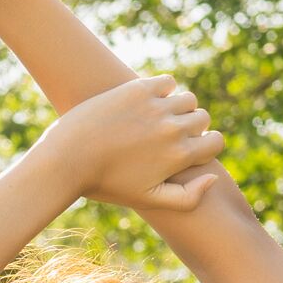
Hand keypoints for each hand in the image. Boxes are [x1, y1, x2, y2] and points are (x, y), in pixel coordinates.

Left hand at [40, 75, 225, 212]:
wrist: (66, 160)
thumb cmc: (106, 184)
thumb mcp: (147, 200)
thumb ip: (188, 197)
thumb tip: (214, 177)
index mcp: (179, 156)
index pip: (217, 142)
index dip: (205, 146)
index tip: (189, 149)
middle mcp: (173, 128)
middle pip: (203, 118)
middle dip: (192, 127)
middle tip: (169, 135)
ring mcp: (156, 106)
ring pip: (187, 98)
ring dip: (178, 107)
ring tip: (158, 118)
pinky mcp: (138, 89)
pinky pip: (167, 82)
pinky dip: (163, 90)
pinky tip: (147, 103)